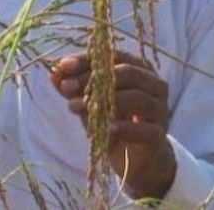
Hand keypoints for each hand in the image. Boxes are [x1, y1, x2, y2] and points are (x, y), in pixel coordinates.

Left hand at [49, 49, 175, 199]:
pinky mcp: (159, 134)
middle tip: (66, 87)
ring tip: (74, 107)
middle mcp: (154, 85)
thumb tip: (53, 73)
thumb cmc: (113, 122)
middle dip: (93, 78)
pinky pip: (145, 129)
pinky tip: (107, 129)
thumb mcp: (90, 102)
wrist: (135, 158)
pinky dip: (126, 128)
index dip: (87, 59)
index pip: (113, 56)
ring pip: (138, 98)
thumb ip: (75, 88)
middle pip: (128, 73)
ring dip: (104, 102)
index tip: (62, 66)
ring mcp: (160, 109)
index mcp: (139, 69)